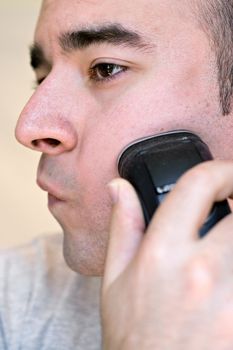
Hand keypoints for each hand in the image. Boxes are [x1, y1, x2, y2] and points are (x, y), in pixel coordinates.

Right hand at [101, 160, 232, 349]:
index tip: (225, 174)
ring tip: (227, 241)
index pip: (198, 184)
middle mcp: (203, 270)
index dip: (220, 169)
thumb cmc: (135, 338)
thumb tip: (121, 188)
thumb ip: (123, 226)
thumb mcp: (114, 279)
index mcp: (163, 253)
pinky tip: (229, 273)